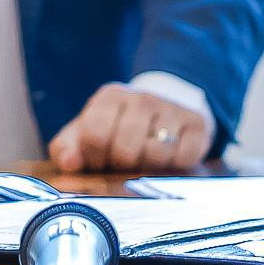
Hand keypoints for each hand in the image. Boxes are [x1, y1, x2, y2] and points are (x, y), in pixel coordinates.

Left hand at [49, 84, 214, 171]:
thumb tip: (69, 162)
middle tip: (123, 163)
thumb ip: (66, 148)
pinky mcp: (197, 124)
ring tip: (145, 160)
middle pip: (126, 150)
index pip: (94, 136)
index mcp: (110, 97)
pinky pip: (184, 158)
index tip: (99, 160)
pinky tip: (168, 159)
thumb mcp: (85, 135)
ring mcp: (172, 109)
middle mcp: (143, 98)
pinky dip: (175, 166)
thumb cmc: (116, 130)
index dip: (94, 158)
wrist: (161, 113)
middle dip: (121, 166)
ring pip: (156, 155)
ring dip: (148, 167)